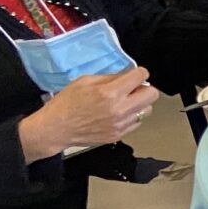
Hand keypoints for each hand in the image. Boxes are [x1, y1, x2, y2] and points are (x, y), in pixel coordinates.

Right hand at [16, 68, 157, 161]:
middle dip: (144, 88)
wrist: (55, 129)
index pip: (141, 76)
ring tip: (124, 102)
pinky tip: (118, 114)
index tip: (134, 74)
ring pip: (147, 110)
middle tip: (132, 89)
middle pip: (152, 95)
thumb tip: (127, 75)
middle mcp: (119, 110)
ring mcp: (120, 125)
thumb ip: (110, 77)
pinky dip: (131, 116)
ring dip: (139, 103)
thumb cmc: (66, 103)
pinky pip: (137, 123)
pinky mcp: (118, 135)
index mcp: (110, 93)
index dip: (139, 73)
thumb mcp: (85, 81)